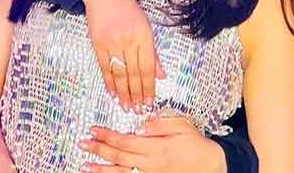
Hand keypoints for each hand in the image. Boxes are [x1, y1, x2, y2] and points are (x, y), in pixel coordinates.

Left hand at [79, 117, 225, 172]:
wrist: (210, 165)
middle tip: (82, 143)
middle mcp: (150, 163)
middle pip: (118, 157)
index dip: (107, 136)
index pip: (124, 141)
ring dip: (101, 169)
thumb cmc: (196, 143)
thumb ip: (159, 125)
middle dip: (98, 150)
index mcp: (155, 147)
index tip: (94, 129)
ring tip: (85, 166)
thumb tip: (139, 127)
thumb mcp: (181, 126)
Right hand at [83, 0, 165, 112]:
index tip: (150, 102)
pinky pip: (105, 68)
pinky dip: (109, 83)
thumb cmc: (129, 10)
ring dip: (123, 93)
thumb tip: (161, 76)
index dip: (149, 87)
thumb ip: (153, 54)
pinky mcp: (98, 45)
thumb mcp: (146, 27)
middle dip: (137, 95)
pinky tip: (113, 94)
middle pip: (134, 74)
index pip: (147, 68)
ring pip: (119, 74)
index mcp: (144, 36)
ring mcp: (112, 43)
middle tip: (138, 110)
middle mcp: (128, 41)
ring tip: (126, 107)